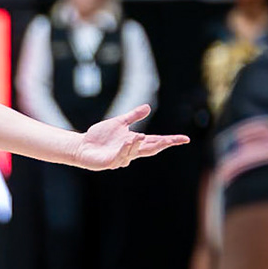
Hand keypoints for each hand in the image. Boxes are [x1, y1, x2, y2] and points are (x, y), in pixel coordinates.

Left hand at [74, 106, 188, 169]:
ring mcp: (121, 158)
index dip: (170, 140)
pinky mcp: (110, 162)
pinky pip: (120, 156)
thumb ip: (133, 116)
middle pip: (151, 149)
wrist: (82, 146)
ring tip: (142, 136)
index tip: (184, 139)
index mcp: (135, 142)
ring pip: (135, 152)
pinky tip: (128, 141)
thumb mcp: (119, 122)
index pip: (156, 141)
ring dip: (139, 144)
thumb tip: (148, 107)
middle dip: (163, 145)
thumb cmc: (100, 137)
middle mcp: (131, 151)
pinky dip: (125, 148)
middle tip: (174, 140)